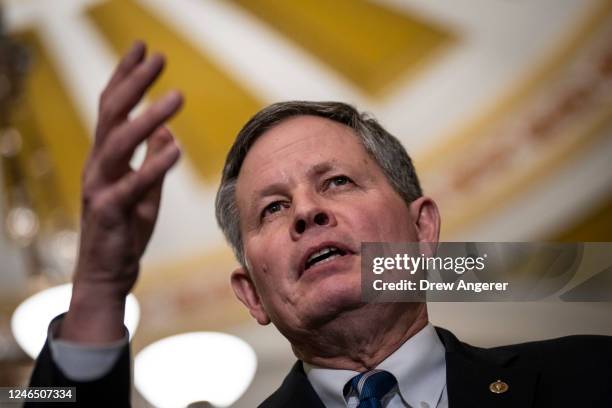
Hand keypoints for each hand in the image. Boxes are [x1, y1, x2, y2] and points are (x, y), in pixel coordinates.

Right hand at [60, 42, 182, 342]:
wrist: (107, 274)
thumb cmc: (125, 230)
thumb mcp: (144, 192)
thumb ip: (153, 162)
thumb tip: (168, 134)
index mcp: (106, 158)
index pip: (113, 108)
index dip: (126, 77)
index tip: (142, 49)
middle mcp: (98, 166)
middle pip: (111, 115)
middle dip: (133, 83)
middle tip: (157, 56)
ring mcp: (100, 188)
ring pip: (119, 144)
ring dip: (147, 118)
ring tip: (176, 97)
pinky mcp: (109, 212)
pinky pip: (132, 185)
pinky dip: (153, 166)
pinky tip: (175, 149)